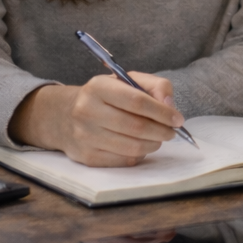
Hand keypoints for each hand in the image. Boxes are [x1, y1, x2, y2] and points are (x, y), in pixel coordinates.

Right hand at [16, 73, 183, 166]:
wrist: (65, 116)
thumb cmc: (105, 97)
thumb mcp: (126, 81)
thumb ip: (154, 86)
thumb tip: (169, 105)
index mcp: (98, 87)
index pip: (137, 101)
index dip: (162, 112)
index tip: (178, 119)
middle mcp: (87, 111)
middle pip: (136, 127)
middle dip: (161, 131)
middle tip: (172, 132)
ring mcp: (85, 136)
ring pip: (132, 147)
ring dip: (153, 144)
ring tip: (158, 139)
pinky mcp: (86, 157)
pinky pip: (123, 160)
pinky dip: (139, 155)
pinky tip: (140, 146)